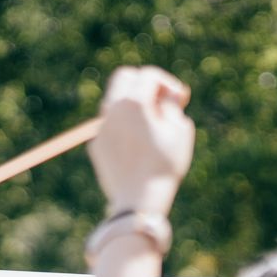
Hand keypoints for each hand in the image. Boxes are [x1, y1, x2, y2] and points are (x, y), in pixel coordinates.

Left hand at [89, 66, 194, 217]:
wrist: (138, 200)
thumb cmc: (164, 164)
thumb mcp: (179, 130)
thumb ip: (173, 104)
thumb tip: (168, 94)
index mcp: (133, 101)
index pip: (148, 75)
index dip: (167, 82)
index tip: (180, 98)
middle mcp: (111, 109)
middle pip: (124, 78)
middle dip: (144, 83)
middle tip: (162, 100)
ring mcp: (100, 128)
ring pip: (114, 101)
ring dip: (133, 104)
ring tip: (152, 124)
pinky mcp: (96, 145)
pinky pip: (110, 125)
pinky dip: (123, 125)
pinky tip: (138, 144)